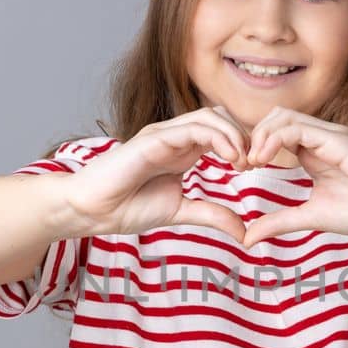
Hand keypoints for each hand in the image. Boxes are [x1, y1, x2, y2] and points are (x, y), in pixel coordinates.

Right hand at [61, 106, 254, 241]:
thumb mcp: (180, 211)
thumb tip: (243, 231)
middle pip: (220, 116)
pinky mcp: (154, 138)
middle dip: (243, 135)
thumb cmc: (126, 207)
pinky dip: (217, 138)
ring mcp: (164, 134)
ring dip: (234, 135)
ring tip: (244, 161)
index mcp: (183, 150)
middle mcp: (175, 137)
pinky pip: (192, 127)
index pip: (222, 131)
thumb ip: (211, 214)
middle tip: (255, 163)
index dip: (243, 144)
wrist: (91, 209)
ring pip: (209, 116)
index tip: (256, 168)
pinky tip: (230, 158)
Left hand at [241, 108, 347, 247]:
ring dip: (260, 136)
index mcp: (314, 151)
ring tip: (252, 161)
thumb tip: (248, 237)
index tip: (242, 169)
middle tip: (242, 163)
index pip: (275, 131)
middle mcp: (321, 137)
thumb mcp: (310, 217)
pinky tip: (263, 159)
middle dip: (252, 135)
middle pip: (274, 117)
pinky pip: (297, 129)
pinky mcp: (337, 140)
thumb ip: (279, 222)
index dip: (254, 144)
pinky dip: (274, 139)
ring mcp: (330, 135)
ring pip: (282, 116)